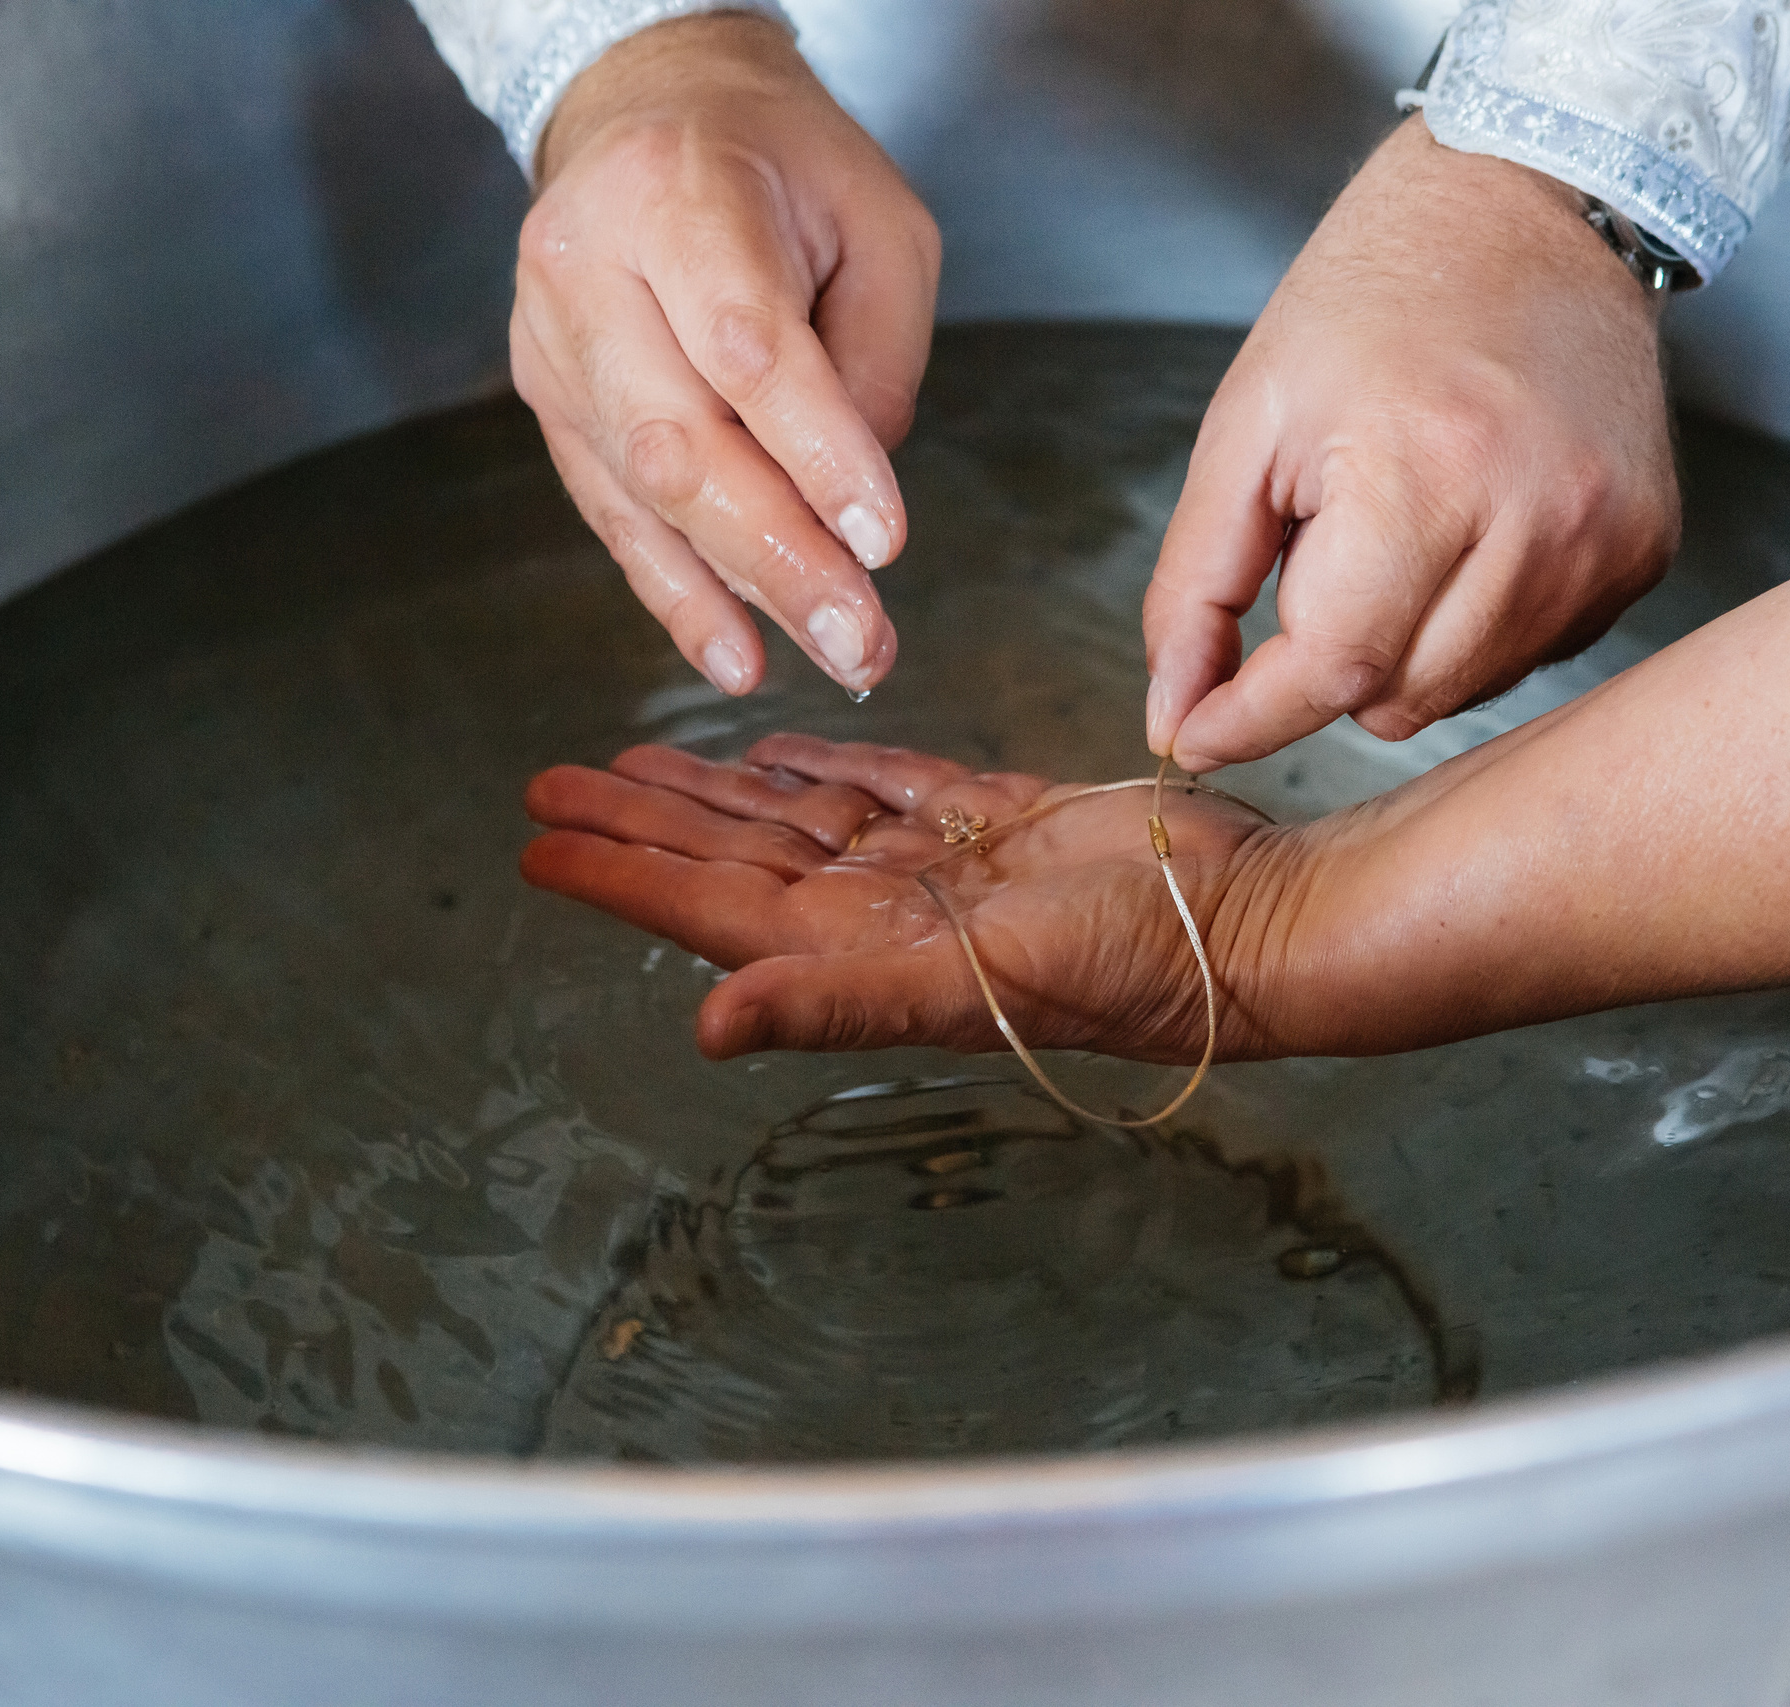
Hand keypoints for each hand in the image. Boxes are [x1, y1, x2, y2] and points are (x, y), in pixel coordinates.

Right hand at [514, 15, 941, 697]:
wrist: (650, 111)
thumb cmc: (779, 162)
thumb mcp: (879, 220)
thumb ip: (877, 356)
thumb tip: (857, 504)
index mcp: (674, 195)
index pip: (745, 347)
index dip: (816, 454)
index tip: (882, 541)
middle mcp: (587, 269)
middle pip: (679, 440)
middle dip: (780, 556)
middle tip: (863, 640)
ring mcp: (552, 343)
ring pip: (640, 492)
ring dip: (738, 591)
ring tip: (827, 656)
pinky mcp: (549, 401)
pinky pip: (612, 515)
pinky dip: (678, 592)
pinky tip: (736, 653)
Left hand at [520, 736, 1294, 1060]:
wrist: (1253, 924)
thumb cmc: (1133, 969)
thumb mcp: (971, 985)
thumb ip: (834, 1004)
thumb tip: (705, 1027)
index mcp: (860, 949)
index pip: (706, 908)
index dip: (619, 876)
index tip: (536, 845)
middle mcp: (884, 910)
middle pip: (731, 855)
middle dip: (640, 820)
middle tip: (551, 781)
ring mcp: (941, 865)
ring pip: (797, 815)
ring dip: (716, 790)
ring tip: (638, 758)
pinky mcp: (1000, 822)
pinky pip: (889, 786)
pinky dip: (828, 764)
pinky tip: (782, 748)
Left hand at [1143, 113, 1679, 769]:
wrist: (1531, 201)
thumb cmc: (1375, 295)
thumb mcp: (1246, 426)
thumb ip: (1195, 586)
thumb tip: (1172, 715)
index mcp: (1425, 473)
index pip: (1331, 670)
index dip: (1249, 718)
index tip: (1193, 731)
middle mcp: (1538, 521)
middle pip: (1396, 700)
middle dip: (1327, 665)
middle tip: (1316, 559)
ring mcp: (1605, 543)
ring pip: (1461, 692)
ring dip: (1401, 651)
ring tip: (1396, 532)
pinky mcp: (1644, 552)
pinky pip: (1531, 655)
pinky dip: (1474, 627)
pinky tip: (1464, 534)